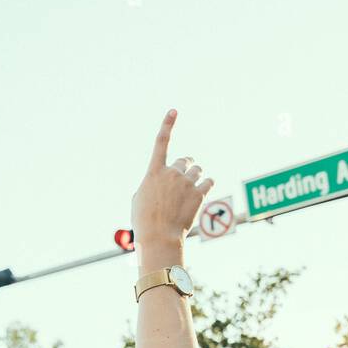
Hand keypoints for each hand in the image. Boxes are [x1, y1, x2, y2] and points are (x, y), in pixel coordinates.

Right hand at [131, 110, 214, 262]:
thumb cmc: (144, 221)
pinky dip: (206, 185)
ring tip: (191, 190)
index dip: (167, 125)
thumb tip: (159, 183)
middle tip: (184, 178)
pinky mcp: (199, 194)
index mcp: (154, 172)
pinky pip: (209, 181)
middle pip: (185, 160)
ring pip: (198, 170)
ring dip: (196, 176)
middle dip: (187, 167)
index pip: (161, 143)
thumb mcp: (139, 199)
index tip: (174, 111)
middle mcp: (172, 173)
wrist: (159, 237)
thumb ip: (151, 185)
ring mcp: (187, 183)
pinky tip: (202, 193)